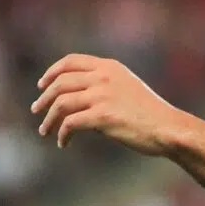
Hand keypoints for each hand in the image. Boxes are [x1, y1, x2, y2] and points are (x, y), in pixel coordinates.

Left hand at [33, 54, 188, 153]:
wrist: (168, 128)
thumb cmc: (150, 114)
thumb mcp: (127, 89)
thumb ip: (103, 88)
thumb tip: (76, 103)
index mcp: (109, 67)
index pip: (71, 61)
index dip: (52, 72)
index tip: (42, 85)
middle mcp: (103, 77)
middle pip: (60, 82)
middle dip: (44, 98)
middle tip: (36, 111)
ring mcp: (102, 96)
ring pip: (61, 104)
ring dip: (49, 119)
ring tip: (45, 131)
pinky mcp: (103, 116)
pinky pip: (70, 124)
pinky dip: (62, 134)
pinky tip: (63, 143)